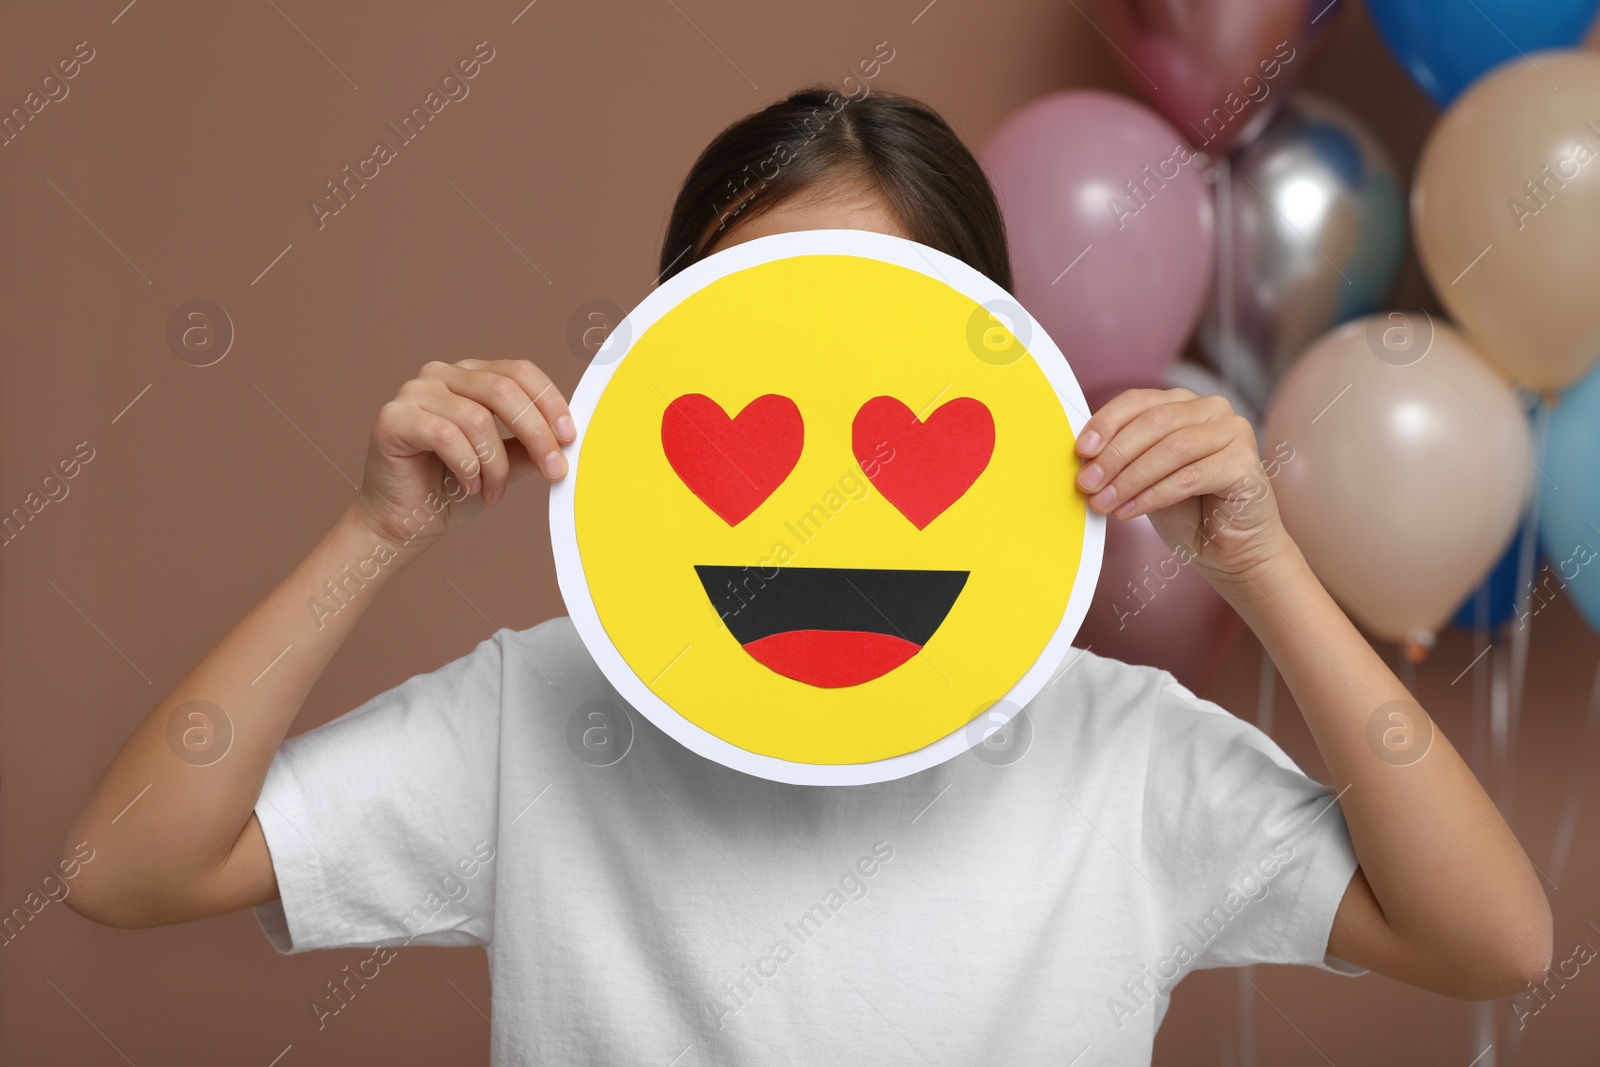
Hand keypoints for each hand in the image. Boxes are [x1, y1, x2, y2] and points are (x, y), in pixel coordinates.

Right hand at [350, 358, 575, 548]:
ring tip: (493, 491)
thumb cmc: (450, 489)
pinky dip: (467, 466)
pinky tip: (469, 486)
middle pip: (503, 389)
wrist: (404, 521)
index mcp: (470, 377)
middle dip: (536, 434)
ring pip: (476, 418)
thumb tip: (567, 440)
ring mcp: (414, 392)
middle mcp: (441, 375)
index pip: (519, 372)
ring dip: (495, 464)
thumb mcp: (503, 465)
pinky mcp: (393, 418)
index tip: (569, 437)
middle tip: (554, 470)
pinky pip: (445, 435)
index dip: (550, 402)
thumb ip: (529, 447)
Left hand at [1074, 388, 1293, 590]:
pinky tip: (1129, 511)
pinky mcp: (1245, 462)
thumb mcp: (1143, 477)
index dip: (1106, 423)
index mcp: (1182, 403)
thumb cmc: (1185, 511)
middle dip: (1114, 455)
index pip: (1137, 401)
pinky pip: (1190, 476)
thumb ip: (1122, 458)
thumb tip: (1083, 457)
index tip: (1081, 451)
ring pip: (1172, 448)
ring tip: (1104, 503)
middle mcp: (1211, 408)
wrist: (1227, 550)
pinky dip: (1153, 495)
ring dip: (1130, 478)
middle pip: (1154, 422)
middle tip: (1087, 483)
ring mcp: (1233, 431)